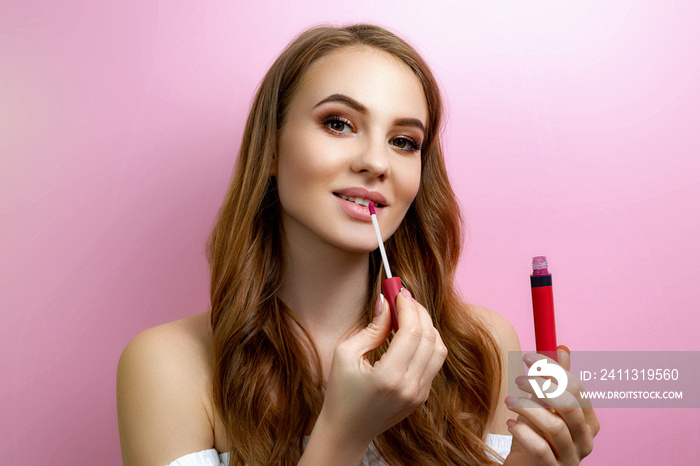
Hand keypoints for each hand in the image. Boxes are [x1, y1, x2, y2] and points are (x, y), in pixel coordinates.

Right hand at [317, 288, 447, 446]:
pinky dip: (427, 342)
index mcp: (388, 377)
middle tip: (404, 298)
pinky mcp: (422, 396)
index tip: (399, 291)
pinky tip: (410, 334)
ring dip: (427, 326)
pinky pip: (434, 362)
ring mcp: (420, 394)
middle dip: (419, 311)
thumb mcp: (346, 354)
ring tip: (408, 314)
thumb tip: (386, 302)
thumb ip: (372, 328)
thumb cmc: (341, 392)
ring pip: (438, 349)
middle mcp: (410, 386)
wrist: (347, 430)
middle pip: (429, 337)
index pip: (412, 332)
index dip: (408, 307)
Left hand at [504, 347, 599, 464]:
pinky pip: (541, 450)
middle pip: (570, 406)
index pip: (577, 388)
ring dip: (528, 408)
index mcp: (588, 420)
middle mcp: (585, 440)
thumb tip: (562, 349)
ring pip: (556, 427)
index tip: (527, 356)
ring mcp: (571, 458)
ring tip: (510, 402)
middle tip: (518, 379)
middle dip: (542, 387)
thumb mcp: (546, 405)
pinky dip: (523, 433)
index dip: (552, 369)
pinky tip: (511, 424)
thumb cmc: (538, 434)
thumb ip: (557, 380)